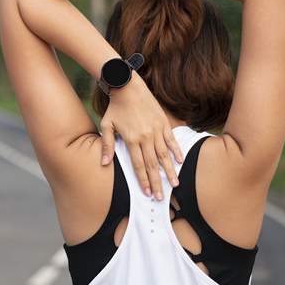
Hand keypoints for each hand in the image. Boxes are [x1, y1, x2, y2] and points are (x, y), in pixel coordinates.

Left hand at [99, 75, 183, 200]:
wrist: (128, 86)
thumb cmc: (115, 108)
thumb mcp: (106, 125)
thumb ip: (106, 145)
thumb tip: (104, 163)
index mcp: (132, 139)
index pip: (138, 165)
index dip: (143, 180)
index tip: (147, 193)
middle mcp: (146, 137)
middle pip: (152, 165)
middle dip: (157, 182)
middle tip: (161, 198)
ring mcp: (156, 130)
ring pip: (164, 155)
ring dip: (169, 171)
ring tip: (175, 184)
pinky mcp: (163, 122)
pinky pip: (171, 140)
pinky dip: (176, 151)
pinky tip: (180, 161)